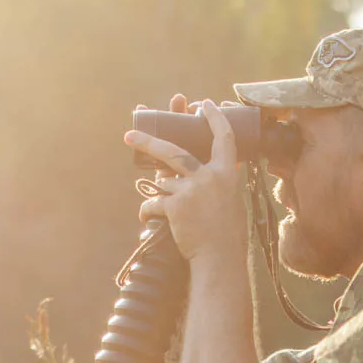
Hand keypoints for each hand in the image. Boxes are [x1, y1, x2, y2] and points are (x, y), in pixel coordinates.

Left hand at [124, 97, 249, 266]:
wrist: (220, 259)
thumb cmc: (229, 235)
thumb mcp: (233, 201)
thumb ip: (224, 183)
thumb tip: (218, 170)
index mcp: (227, 173)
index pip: (223, 136)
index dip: (214, 118)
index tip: (204, 104)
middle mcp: (208, 176)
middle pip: (174, 151)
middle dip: (148, 141)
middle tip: (129, 135)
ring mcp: (190, 190)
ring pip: (161, 179)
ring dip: (155, 188)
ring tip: (155, 201)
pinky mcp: (175, 206)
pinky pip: (153, 203)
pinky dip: (148, 211)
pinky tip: (147, 218)